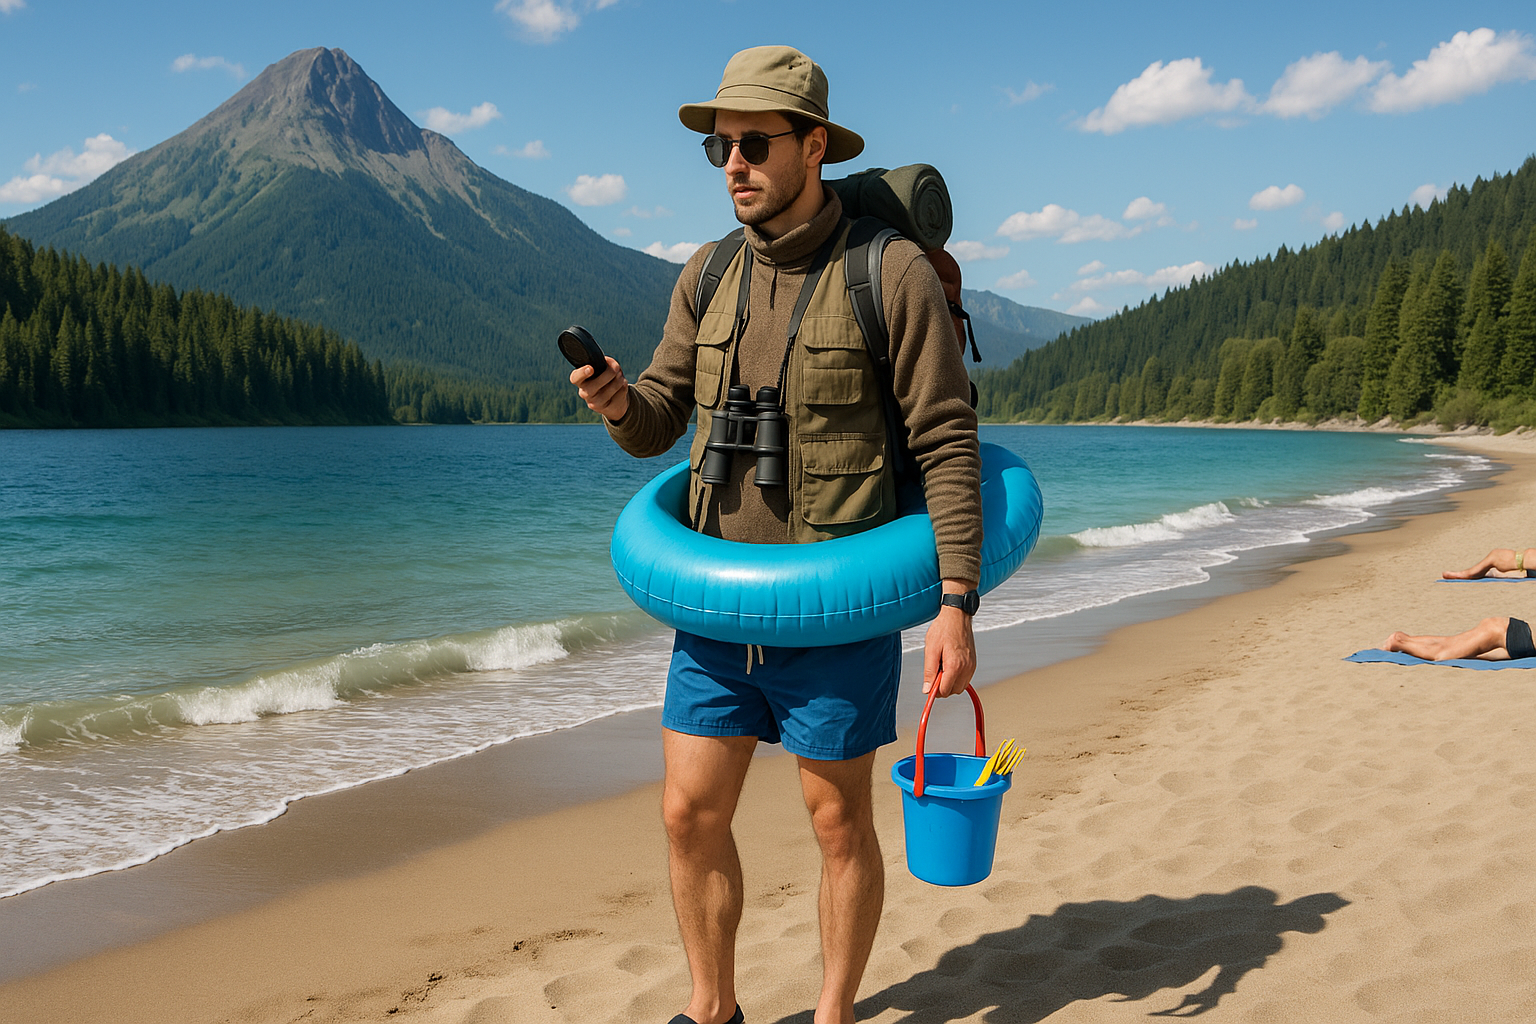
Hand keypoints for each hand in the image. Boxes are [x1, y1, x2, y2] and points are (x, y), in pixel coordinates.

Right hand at [571, 357, 628, 421]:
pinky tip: (621, 386)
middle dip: (611, 372)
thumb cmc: (604, 379)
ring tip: (620, 376)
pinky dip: (624, 386)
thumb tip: (611, 363)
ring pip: (613, 386)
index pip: (575, 378)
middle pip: (598, 382)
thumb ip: (604, 364)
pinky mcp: (607, 409)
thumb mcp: (601, 370)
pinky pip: (621, 393)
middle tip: (616, 367)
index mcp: (579, 381)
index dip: (582, 372)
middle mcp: (584, 393)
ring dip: (620, 378)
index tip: (591, 368)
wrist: (611, 401)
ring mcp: (595, 403)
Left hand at [923, 582, 976, 696]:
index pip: (944, 690)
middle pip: (953, 691)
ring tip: (941, 666)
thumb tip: (927, 689)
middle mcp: (966, 668)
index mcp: (955, 665)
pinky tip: (948, 665)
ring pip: (960, 687)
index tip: (928, 685)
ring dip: (949, 682)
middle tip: (934, 672)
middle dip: (942, 686)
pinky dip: (956, 677)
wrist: (957, 616)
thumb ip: (929, 672)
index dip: (934, 690)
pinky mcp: (973, 663)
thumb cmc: (943, 629)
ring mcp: (971, 666)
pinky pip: (965, 679)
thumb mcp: (930, 650)